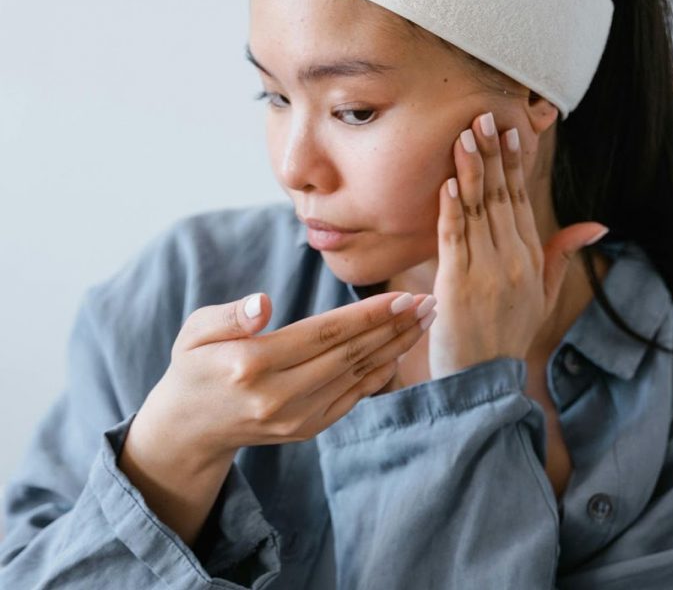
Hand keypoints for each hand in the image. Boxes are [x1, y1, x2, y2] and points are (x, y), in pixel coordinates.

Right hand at [132, 290, 436, 464]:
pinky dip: (379, 375)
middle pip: (349, 355)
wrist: (191, 428)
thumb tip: (264, 303)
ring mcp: (295, 418)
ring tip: (423, 321)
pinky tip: (400, 351)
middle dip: (393, 327)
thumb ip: (229, 315)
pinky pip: (352, 398)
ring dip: (395, 347)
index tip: (402, 296)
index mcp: (252, 365)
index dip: (366, 315)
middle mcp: (278, 397)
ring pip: (357, 376)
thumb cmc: (196, 366)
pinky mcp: (307, 430)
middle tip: (428, 303)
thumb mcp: (195, 332)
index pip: (322, 335)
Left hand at [428, 111, 607, 378]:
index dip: (514, 164)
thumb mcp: (544, 296)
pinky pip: (455, 239)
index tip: (510, 130)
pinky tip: (451, 182)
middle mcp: (513, 261)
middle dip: (492, 155)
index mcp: (531, 259)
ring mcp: (486, 272)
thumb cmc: (508, 334)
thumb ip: (563, 255)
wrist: (483, 380)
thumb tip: (598, 225)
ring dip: (472, 171)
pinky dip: (453, 209)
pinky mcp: (457, 285)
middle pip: (501, 198)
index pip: (521, 202)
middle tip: (484, 115)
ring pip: (478, 212)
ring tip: (465, 135)